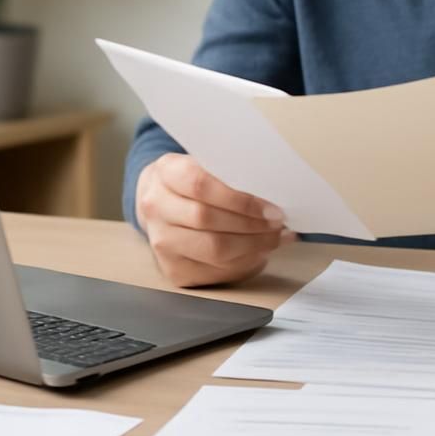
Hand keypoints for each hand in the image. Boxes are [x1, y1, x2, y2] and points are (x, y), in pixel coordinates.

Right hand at [135, 153, 293, 287]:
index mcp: (166, 172)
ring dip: (253, 246)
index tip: (269, 207)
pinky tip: (260, 253)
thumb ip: (231, 173)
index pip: (201, 185)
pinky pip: (214, 272)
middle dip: (251, 224)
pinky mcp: (172, 269)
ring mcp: (161, 241)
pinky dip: (244, 264)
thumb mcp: (205, 163)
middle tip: (278, 223)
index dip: (240, 199)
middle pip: (207, 220)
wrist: (160, 200)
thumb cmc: (193, 180)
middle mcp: (156, 207)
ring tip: (275, 238)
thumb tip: (272, 193)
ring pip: (213, 249)